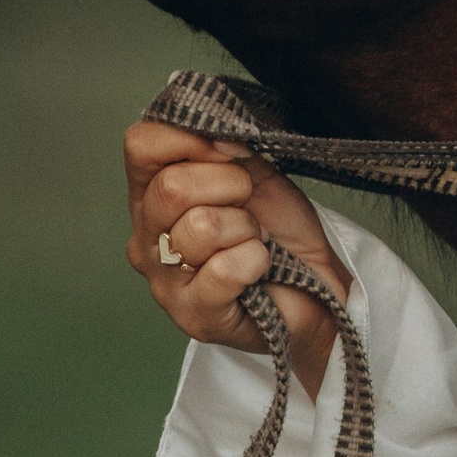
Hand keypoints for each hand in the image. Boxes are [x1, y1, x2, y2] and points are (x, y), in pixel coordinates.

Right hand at [122, 119, 348, 397]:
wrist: (314, 284)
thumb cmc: (275, 229)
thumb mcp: (251, 170)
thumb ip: (224, 146)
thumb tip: (217, 139)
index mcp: (151, 194)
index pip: (141, 145)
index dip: (190, 139)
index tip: (230, 153)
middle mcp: (146, 238)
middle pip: (172, 188)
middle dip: (230, 186)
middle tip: (248, 206)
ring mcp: (164, 281)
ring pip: (201, 228)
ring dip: (245, 229)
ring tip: (253, 241)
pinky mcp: (194, 316)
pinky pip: (223, 270)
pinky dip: (254, 261)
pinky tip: (258, 267)